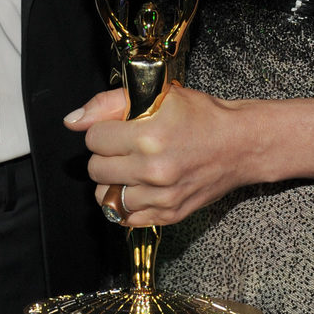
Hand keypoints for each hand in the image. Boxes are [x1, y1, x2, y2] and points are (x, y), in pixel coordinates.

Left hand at [65, 82, 254, 226]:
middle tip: (125, 147)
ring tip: (131, 168)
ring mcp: (161, 197)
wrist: (241, 145)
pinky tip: (138, 187)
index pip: (93, 139)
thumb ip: (109, 103)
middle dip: (106, 155)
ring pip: (106, 196)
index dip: (104, 130)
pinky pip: (124, 218)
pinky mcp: (169, 215)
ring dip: (114, 181)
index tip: (118, 129)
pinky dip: (125, 204)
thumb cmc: (202, 116)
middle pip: (95, 168)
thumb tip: (72, 120)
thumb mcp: (158, 95)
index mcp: (148, 136)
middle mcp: (152, 170)